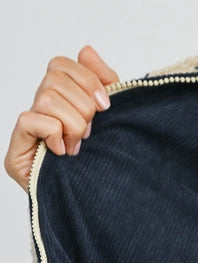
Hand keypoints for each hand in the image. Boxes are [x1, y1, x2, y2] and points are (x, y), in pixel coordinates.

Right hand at [4, 45, 118, 190]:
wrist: (98, 207)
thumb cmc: (102, 165)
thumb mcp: (111, 120)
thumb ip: (102, 82)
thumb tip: (87, 51)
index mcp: (60, 100)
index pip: (61, 65)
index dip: (86, 79)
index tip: (106, 107)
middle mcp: (40, 110)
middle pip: (54, 78)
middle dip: (82, 107)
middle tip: (90, 134)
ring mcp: (27, 130)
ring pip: (46, 99)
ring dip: (72, 124)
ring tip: (78, 147)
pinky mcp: (16, 151)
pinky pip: (31, 120)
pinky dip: (54, 134)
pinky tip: (62, 153)